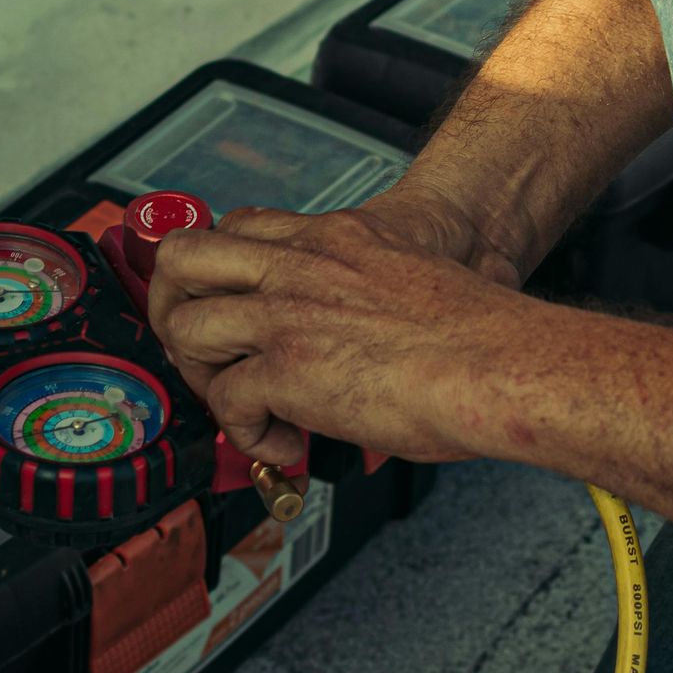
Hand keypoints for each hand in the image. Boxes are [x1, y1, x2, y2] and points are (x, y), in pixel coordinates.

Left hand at [144, 187, 530, 470]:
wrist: (499, 362)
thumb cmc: (477, 334)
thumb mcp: (410, 281)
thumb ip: (365, 296)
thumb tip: (356, 344)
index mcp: (335, 238)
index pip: (241, 227)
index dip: (220, 271)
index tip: (229, 308)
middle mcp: (300, 266)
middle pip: (183, 257)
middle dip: (173, 307)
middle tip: (201, 353)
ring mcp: (286, 314)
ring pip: (185, 328)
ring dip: (203, 377)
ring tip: (243, 407)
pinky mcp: (285, 369)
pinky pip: (226, 402)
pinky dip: (248, 436)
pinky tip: (286, 446)